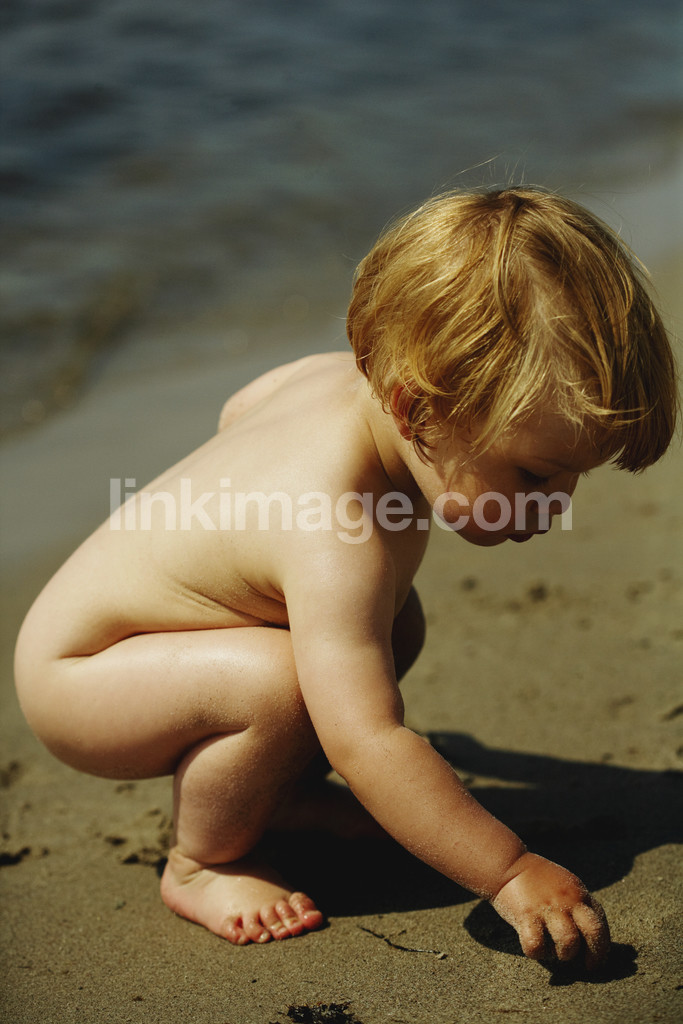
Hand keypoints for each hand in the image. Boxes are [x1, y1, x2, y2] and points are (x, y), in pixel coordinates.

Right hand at [491, 852, 609, 968]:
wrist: (508, 864)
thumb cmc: (538, 879)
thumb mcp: (565, 885)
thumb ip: (578, 905)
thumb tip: (589, 934)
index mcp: (578, 894)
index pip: (601, 924)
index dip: (602, 947)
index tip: (596, 960)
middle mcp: (567, 900)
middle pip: (594, 931)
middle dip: (595, 954)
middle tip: (587, 966)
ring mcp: (547, 908)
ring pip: (568, 942)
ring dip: (564, 954)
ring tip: (555, 951)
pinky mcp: (526, 915)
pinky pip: (536, 945)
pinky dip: (537, 952)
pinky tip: (534, 946)